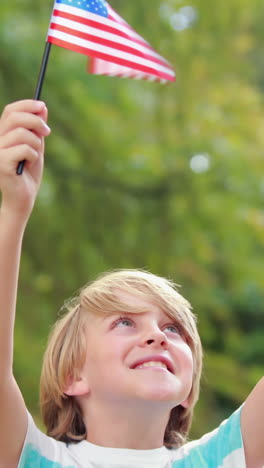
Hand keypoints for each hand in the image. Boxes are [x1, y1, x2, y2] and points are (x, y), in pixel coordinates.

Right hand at [0, 100, 50, 218]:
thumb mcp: (35, 147)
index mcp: (2, 134)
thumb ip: (37, 129)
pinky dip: (33, 156)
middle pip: (15, 117)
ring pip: (22, 134)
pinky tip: (28, 165)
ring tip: (34, 157)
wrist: (23, 198)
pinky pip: (24, 149)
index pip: (10, 111)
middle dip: (35, 122)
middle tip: (47, 132)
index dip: (26, 105)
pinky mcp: (1, 162)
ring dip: (36, 144)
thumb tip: (42, 107)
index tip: (42, 106)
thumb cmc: (28, 174)